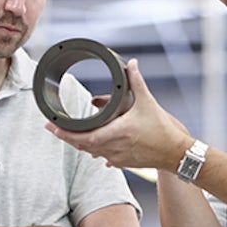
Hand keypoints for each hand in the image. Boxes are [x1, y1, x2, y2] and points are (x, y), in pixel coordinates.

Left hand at [46, 59, 189, 172]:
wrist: (174, 153)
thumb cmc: (162, 129)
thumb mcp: (148, 102)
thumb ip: (137, 81)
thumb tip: (133, 64)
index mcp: (118, 132)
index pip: (84, 137)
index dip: (65, 133)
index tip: (51, 126)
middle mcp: (114, 147)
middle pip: (82, 146)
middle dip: (65, 137)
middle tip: (52, 127)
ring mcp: (117, 158)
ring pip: (90, 152)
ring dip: (78, 143)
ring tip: (66, 133)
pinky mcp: (122, 163)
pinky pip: (101, 156)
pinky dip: (92, 149)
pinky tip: (88, 144)